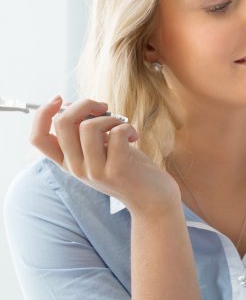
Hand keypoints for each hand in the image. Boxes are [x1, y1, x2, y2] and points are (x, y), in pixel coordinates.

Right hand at [30, 95, 179, 214]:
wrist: (153, 200)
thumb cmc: (129, 168)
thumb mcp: (100, 151)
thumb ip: (84, 133)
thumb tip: (68, 105)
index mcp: (67, 162)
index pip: (37, 138)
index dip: (43, 113)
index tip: (60, 99)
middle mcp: (75, 168)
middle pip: (62, 123)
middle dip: (84, 104)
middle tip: (104, 108)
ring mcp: (94, 171)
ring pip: (89, 126)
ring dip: (111, 117)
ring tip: (123, 127)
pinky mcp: (116, 170)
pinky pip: (117, 133)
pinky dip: (128, 127)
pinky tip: (134, 136)